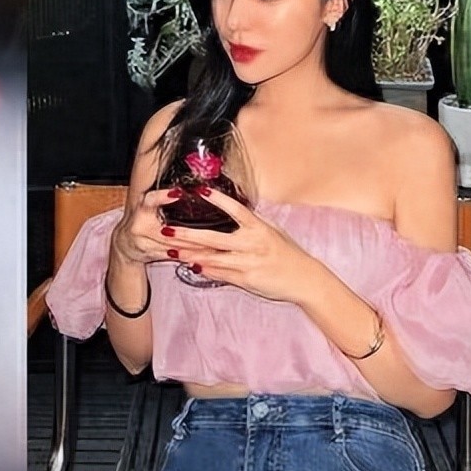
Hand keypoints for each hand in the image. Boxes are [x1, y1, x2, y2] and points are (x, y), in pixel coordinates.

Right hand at [110, 187, 207, 266]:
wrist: (125, 243)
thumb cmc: (144, 220)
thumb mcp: (149, 204)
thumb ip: (167, 198)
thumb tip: (196, 187)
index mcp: (141, 208)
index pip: (151, 200)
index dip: (163, 196)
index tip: (178, 192)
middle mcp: (139, 225)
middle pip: (167, 230)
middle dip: (189, 232)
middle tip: (211, 230)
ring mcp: (143, 242)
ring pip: (173, 245)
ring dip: (194, 246)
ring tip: (213, 244)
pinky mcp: (149, 253)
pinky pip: (173, 256)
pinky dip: (189, 255)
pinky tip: (204, 255)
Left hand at [164, 187, 322, 302]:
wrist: (304, 280)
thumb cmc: (287, 253)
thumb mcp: (272, 231)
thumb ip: (251, 222)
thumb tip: (231, 210)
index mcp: (260, 228)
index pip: (236, 210)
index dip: (218, 199)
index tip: (200, 190)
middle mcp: (252, 244)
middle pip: (213, 238)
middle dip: (187, 235)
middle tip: (166, 229)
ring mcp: (247, 263)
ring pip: (211, 258)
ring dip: (188, 254)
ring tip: (169, 249)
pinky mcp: (245, 280)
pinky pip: (219, 274)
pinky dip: (203, 269)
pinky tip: (188, 265)